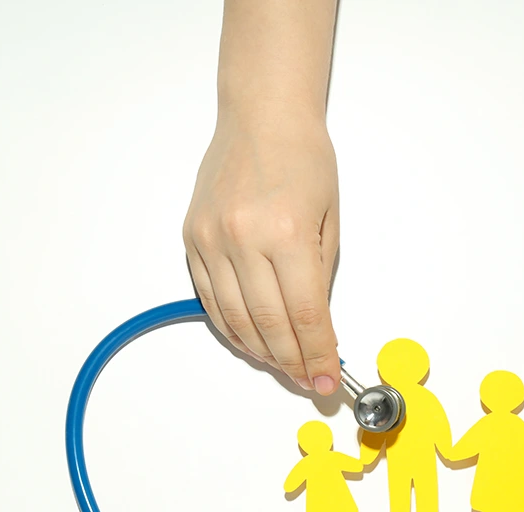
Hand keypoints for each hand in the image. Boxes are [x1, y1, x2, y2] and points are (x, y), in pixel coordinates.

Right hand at [183, 115, 340, 393]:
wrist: (261, 118)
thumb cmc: (303, 160)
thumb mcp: (330, 219)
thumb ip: (321, 276)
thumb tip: (317, 329)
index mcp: (287, 232)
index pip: (305, 314)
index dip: (318, 354)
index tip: (327, 377)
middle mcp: (244, 238)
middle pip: (269, 325)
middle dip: (292, 362)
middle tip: (308, 380)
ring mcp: (212, 240)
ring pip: (235, 319)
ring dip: (261, 351)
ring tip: (283, 365)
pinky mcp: (193, 239)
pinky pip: (210, 299)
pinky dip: (232, 327)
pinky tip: (252, 340)